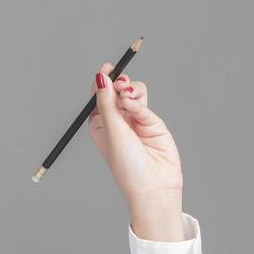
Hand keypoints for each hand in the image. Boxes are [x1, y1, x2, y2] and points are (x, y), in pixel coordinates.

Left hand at [87, 61, 183, 202]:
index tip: (107, 68)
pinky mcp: (151, 122)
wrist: (154, 185)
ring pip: (133, 92)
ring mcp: (134, 121)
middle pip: (116, 90)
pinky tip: (135, 107)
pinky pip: (144, 103)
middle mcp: (116, 121)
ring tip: (128, 97)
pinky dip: (139, 102)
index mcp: (99, 125)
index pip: (98, 96)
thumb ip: (106, 102)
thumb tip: (100, 77)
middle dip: (118, 83)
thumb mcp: (111, 131)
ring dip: (130, 90)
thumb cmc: (128, 166)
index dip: (102, 81)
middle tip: (120, 84)